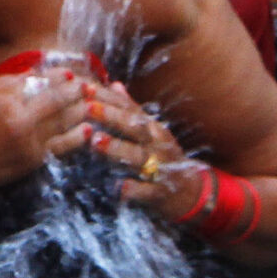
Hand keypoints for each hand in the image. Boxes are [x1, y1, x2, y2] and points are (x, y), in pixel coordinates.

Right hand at [0, 71, 94, 190]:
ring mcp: (30, 142)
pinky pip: (62, 146)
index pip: (41, 85)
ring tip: (93, 103)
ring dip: (82, 110)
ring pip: (65, 122)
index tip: (71, 73)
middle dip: (77, 92)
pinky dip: (77, 138)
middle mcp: (22, 121)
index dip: (60, 78)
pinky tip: (86, 130)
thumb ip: (4, 83)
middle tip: (90, 85)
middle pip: (59, 102)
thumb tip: (32, 75)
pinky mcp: (34, 160)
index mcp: (7, 102)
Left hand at [73, 77, 203, 217]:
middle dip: (111, 117)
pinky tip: (119, 187)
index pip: (129, 109)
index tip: (85, 87)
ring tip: (96, 141)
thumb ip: (132, 111)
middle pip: (135, 128)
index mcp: (152, 129)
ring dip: (117, 148)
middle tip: (87, 107)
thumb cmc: (162, 158)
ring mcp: (160, 168)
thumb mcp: (150, 132)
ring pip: (139, 156)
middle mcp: (157, 144)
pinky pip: (147, 191)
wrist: (191, 194)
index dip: (108, 98)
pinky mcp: (160, 192)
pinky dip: (134, 189)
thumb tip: (114, 84)